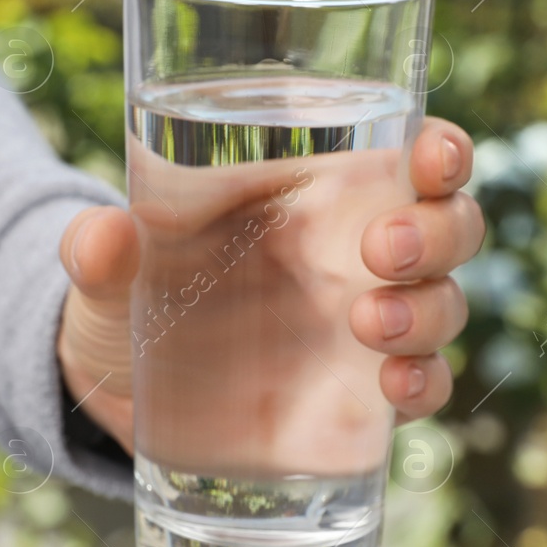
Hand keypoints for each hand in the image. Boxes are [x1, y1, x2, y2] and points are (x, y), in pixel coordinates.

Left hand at [57, 116, 484, 455]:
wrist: (114, 392)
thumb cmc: (126, 295)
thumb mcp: (105, 268)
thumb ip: (98, 250)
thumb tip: (100, 238)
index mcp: (316, 191)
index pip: (409, 154)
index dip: (442, 150)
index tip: (431, 156)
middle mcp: (356, 252)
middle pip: (448, 226)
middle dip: (437, 232)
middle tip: (378, 252)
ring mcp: (365, 324)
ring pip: (443, 303)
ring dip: (427, 309)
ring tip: (368, 325)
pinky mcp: (358, 396)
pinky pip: (424, 385)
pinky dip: (427, 385)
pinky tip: (397, 389)